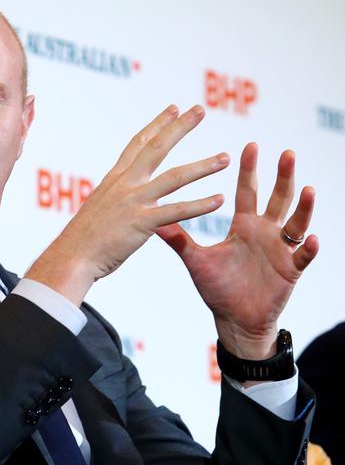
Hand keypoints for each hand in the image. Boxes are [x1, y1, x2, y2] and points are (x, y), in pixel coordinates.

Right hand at [27, 105, 227, 304]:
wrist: (70, 258)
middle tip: (200, 109)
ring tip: (225, 159)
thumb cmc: (81, 240)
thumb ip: (114, 200)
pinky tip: (219, 200)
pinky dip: (199, 206)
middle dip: (180, 127)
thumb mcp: (98, 210)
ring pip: (174, 178)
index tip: (173, 108)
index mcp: (114, 180)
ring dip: (202, 166)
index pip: (138, 144)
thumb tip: (121, 199)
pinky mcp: (141, 223)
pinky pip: (177, 211)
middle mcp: (124, 184)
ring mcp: (133, 202)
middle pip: (156, 148)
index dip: (157, 125)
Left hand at [157, 143, 318, 359]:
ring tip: (307, 189)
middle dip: (282, 176)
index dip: (249, 170)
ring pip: (295, 222)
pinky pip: (303, 257)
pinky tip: (311, 238)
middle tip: (287, 153)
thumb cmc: (217, 288)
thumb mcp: (196, 260)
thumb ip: (178, 239)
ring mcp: (280, 250)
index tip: (250, 145)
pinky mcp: (291, 270)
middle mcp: (264, 233)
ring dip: (303, 207)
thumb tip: (151, 220)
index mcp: (243, 226)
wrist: (234, 319)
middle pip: (276, 198)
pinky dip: (308, 248)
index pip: (246, 192)